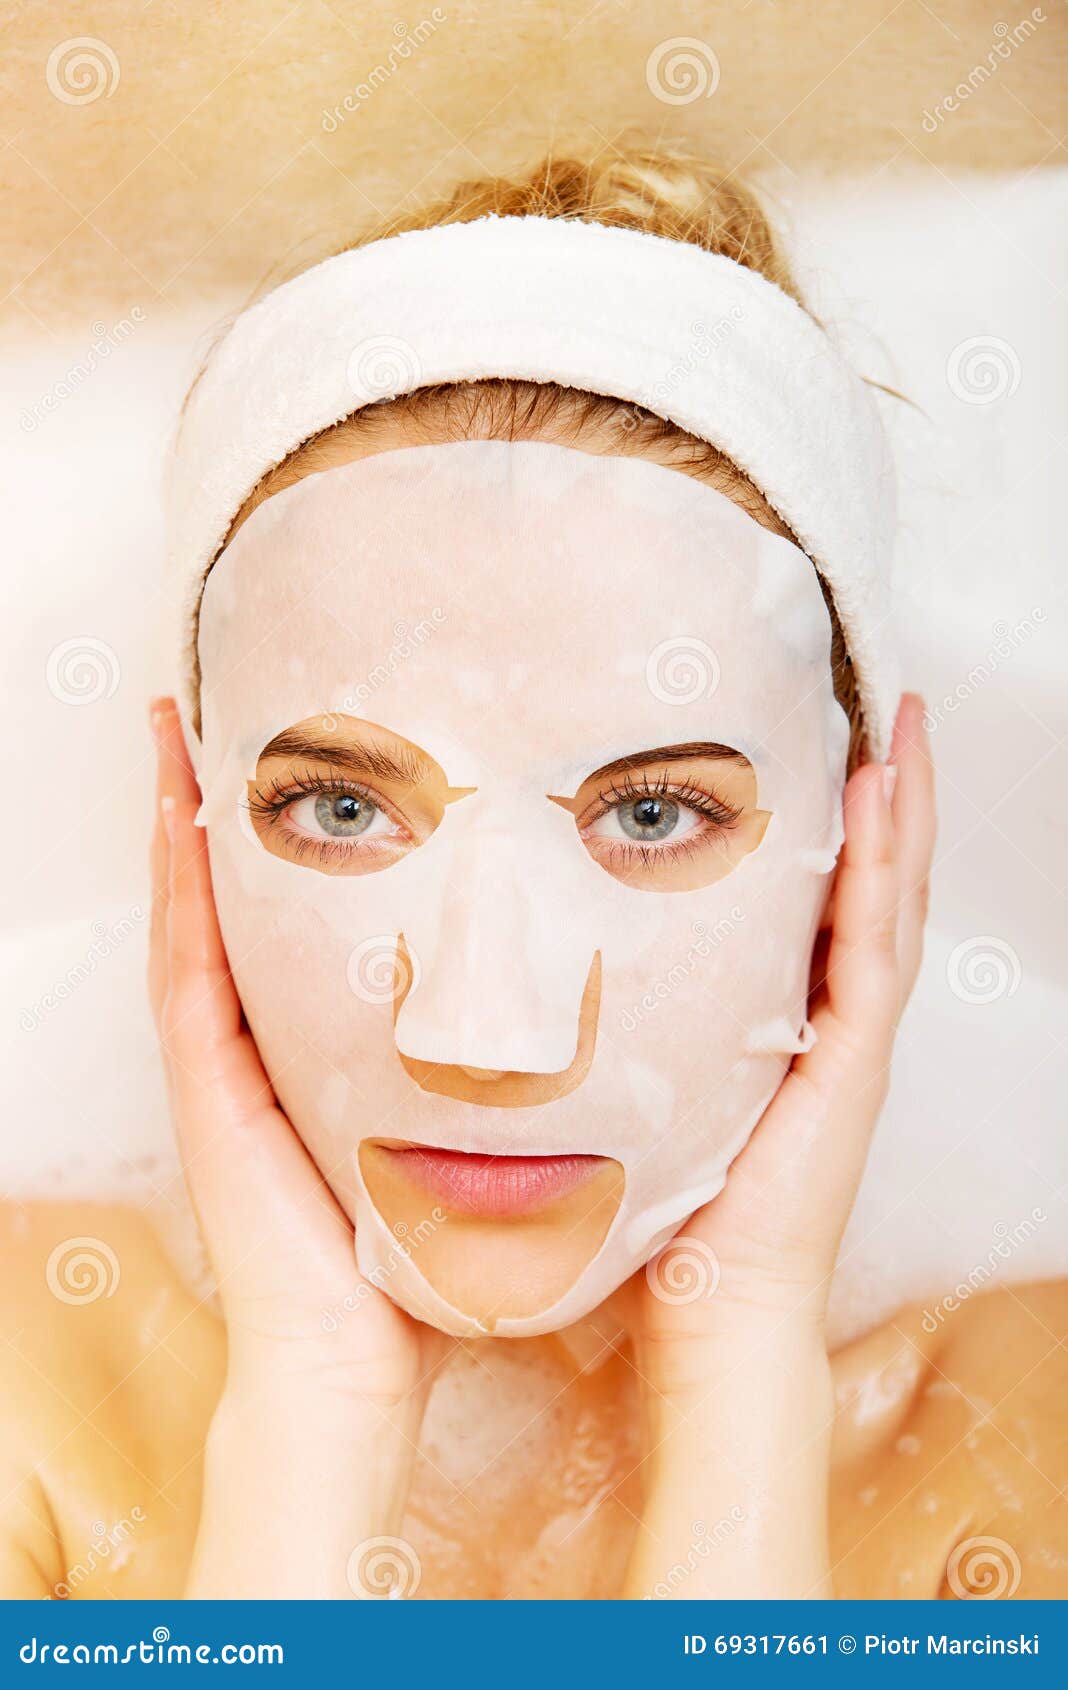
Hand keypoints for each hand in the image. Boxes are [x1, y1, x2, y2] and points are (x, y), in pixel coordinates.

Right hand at [149, 698, 445, 1595]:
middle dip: (226, 801)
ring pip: (193, 905)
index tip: (314, 750)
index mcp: (310, 1040)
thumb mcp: (459, 1122)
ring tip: (187, 721)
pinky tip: (181, 808)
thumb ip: (487, 1057)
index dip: (292, 834)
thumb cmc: (421, 1243)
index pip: (295, 915)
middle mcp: (254, 1033)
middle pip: (231, 893)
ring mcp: (218, 1053)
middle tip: (233, 702)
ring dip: (186, 813)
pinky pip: (186, 958)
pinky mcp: (205, 1076)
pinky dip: (178, 881)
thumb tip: (580, 999)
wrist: (358, 1353)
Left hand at [622, 695, 935, 1596]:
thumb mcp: (632, 1083)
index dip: (820, 822)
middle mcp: (824, 1018)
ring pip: (889, 898)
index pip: (812, 901)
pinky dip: (887, 869)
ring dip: (897, 808)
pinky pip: (878, 946)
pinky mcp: (852, 1062)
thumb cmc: (654, 1204)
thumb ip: (604, 1021)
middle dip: (875, 793)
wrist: (698, 1309)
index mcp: (775, 1020)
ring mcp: (849, 1040)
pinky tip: (883, 797)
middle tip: (870, 697)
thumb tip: (510, 964)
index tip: (802, 737)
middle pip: (866, 883)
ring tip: (894, 717)